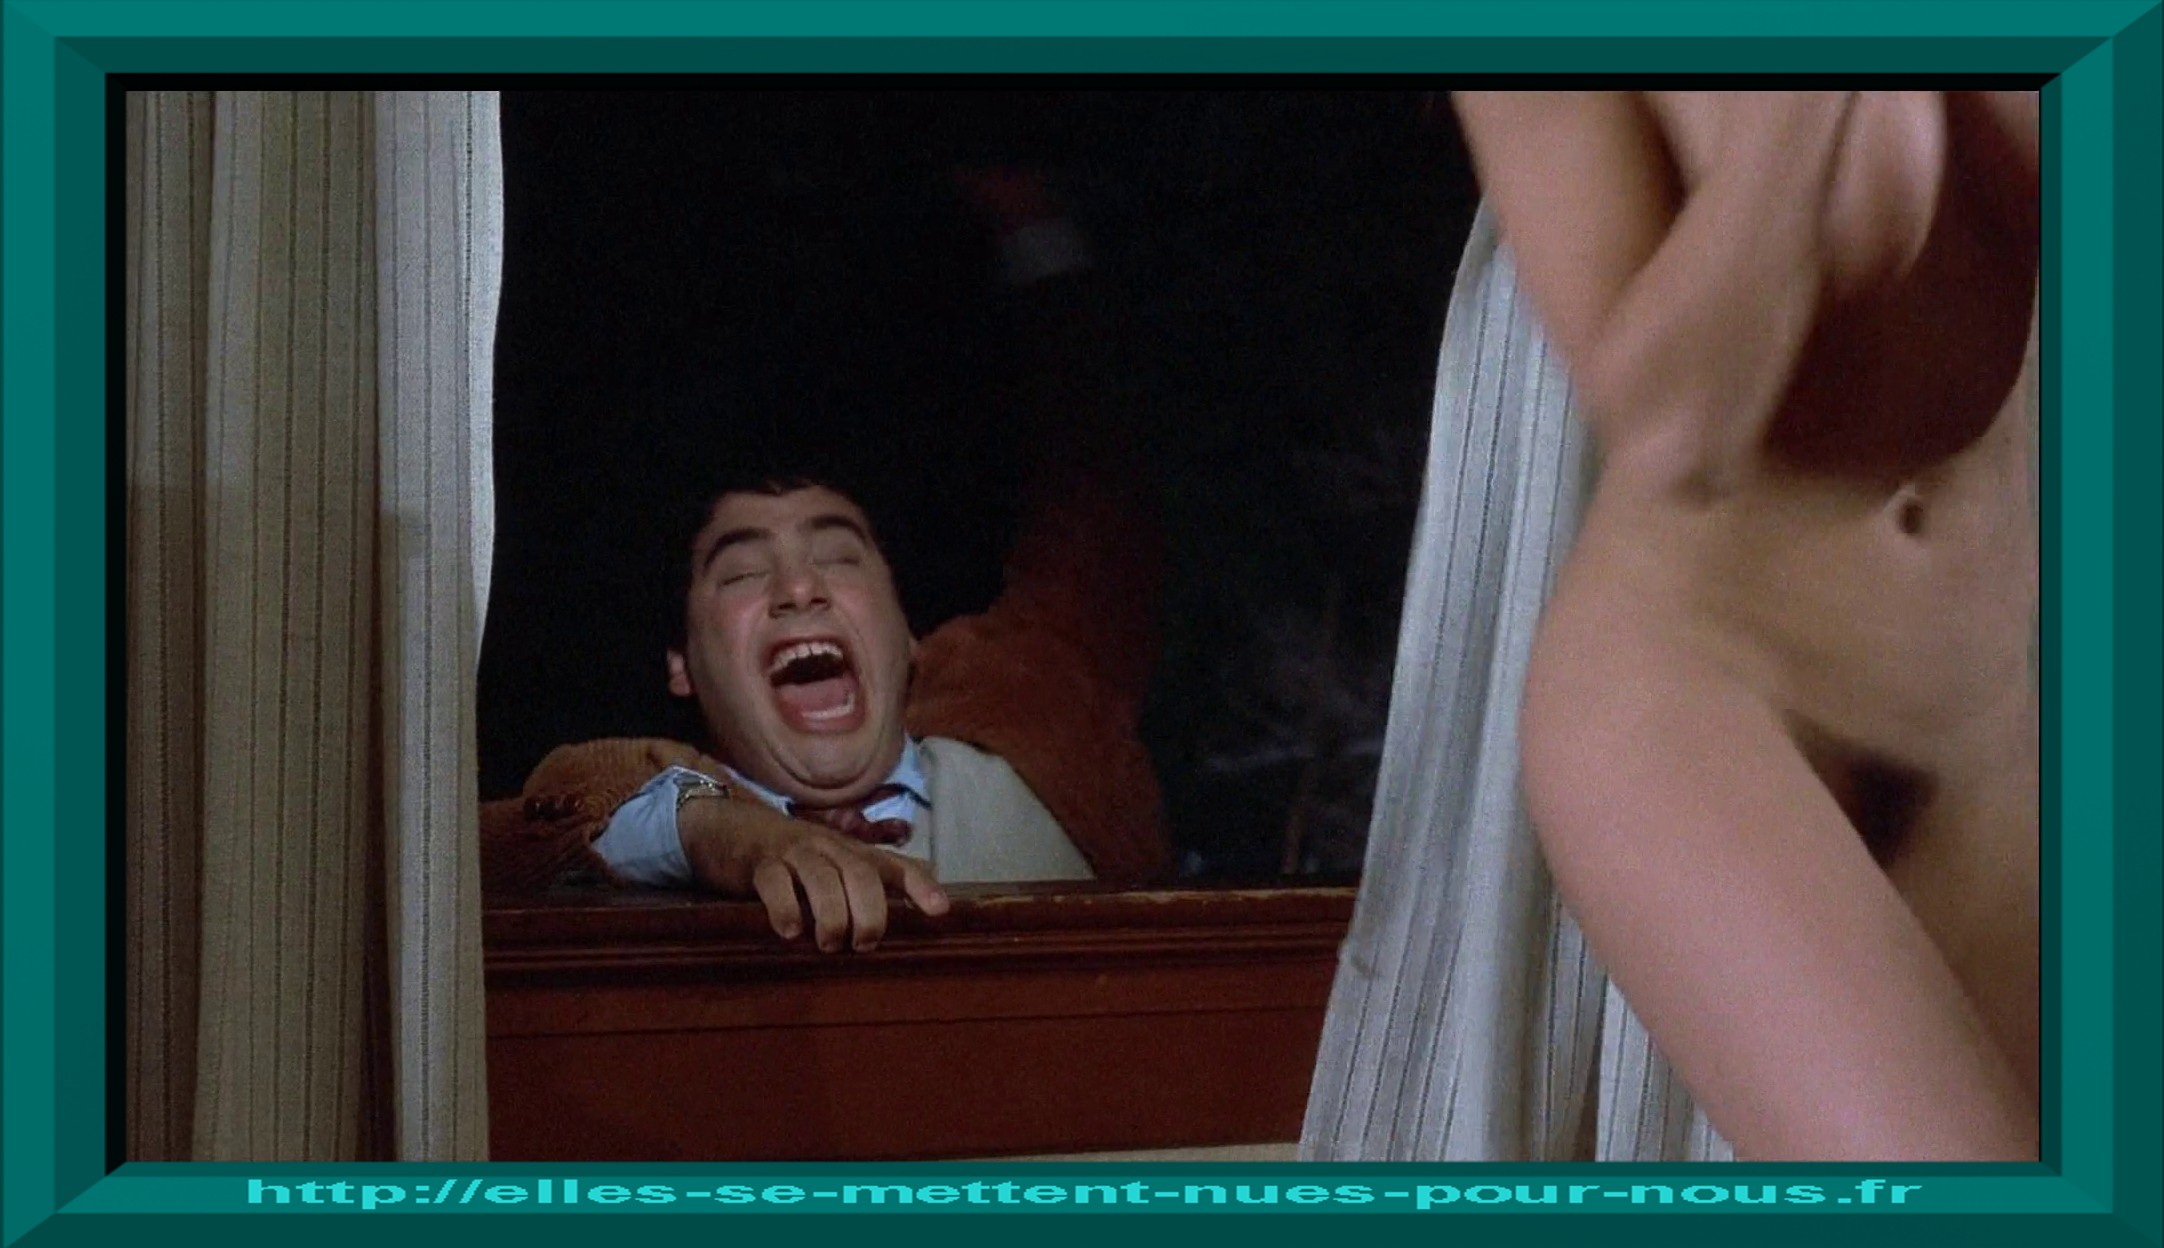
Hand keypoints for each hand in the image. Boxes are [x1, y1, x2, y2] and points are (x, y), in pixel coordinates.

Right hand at [677, 796, 949, 951]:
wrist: (735, 829)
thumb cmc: (796, 857)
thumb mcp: (836, 865)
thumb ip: (869, 886)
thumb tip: (910, 917)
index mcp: (852, 852)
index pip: (894, 866)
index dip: (919, 885)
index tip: (940, 911)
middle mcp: (829, 847)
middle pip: (861, 873)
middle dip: (870, 912)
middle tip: (864, 944)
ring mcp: (794, 852)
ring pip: (822, 877)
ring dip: (831, 915)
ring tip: (829, 944)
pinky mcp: (760, 863)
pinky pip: (775, 882)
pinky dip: (786, 908)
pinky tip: (791, 932)